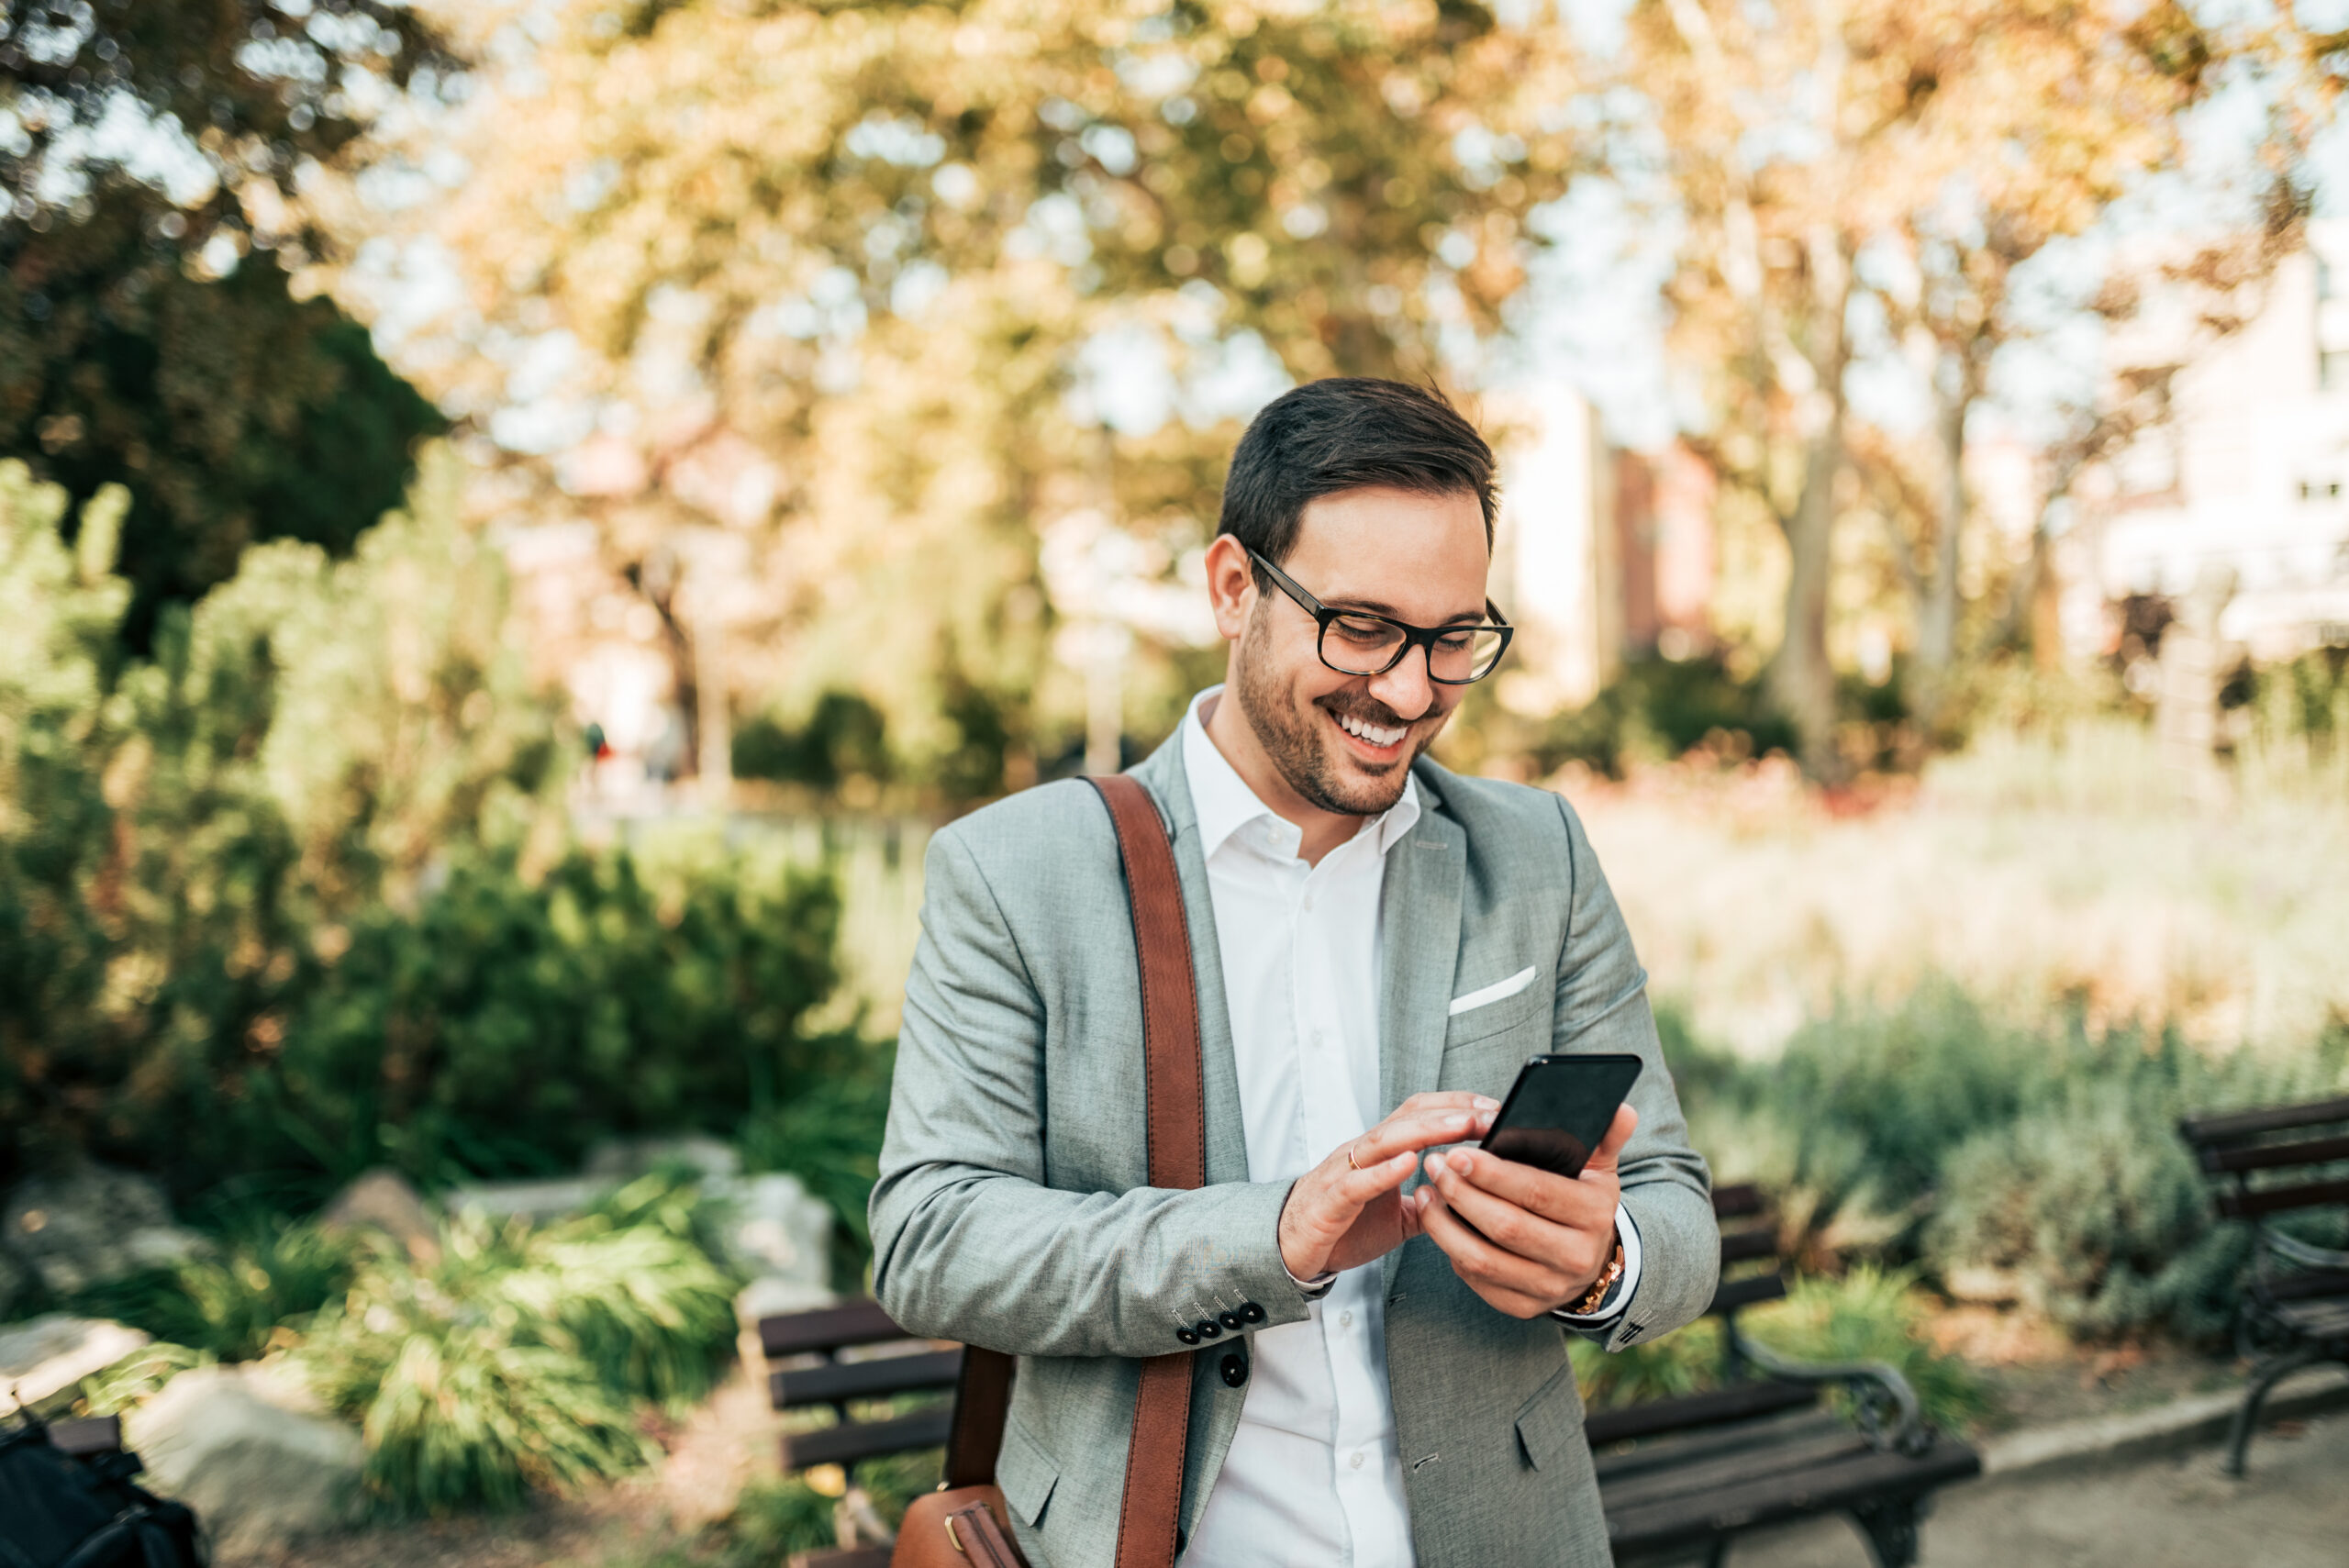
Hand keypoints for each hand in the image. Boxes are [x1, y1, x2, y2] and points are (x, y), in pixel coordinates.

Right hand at [1278, 1091, 1498, 1280]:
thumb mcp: (1399, 1215)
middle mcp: (1362, 1152)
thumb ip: (1431, 1202)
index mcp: (1380, 1152)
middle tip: (1491, 1113)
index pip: (1420, 1113)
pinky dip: (1384, 1171)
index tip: (1495, 1109)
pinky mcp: (1330, 1201)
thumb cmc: (1343, 1226)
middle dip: (1452, 1112)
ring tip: (1461, 1126)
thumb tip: (1472, 1199)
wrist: (1289, 1248)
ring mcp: (1344, 1172)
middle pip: (1408, 1117)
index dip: (1456, 1106)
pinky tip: (1410, 1163)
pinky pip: (1356, 1182)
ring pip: (1385, 1140)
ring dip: (1426, 1130)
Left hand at [1412, 1102, 1637, 1318]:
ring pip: (1483, 1259)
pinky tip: (1437, 1223)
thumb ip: (1605, 1136)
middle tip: (1435, 1165)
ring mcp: (1548, 1287)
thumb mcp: (1599, 1169)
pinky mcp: (1523, 1307)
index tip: (1458, 1153)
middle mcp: (1576, 1257)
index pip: (1537, 1192)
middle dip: (1463, 1193)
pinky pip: (1477, 1281)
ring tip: (1425, 1192)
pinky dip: (1451, 1251)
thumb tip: (1621, 1108)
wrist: (1592, 1261)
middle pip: (1506, 1226)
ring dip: (1445, 1225)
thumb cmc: (1584, 1202)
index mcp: (1594, 1215)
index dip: (1494, 1173)